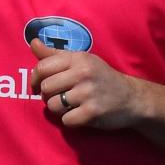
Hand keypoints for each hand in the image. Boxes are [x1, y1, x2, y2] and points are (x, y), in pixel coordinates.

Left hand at [29, 38, 146, 129]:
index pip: (42, 67)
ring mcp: (88, 93)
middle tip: (58, 96)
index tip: (39, 85)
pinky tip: (79, 114)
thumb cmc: (100, 77)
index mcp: (78, 58)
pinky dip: (70, 121)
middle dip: (47, 96)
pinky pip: (66, 120)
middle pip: (46, 88)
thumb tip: (33, 43)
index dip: (36, 79)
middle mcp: (83, 73)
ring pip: (53, 105)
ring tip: (69, 106)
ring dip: (58, 109)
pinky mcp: (93, 112)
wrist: (131, 97)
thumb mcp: (81, 60)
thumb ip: (54, 54)